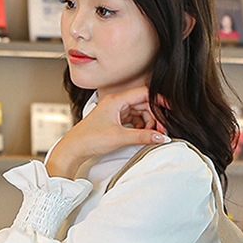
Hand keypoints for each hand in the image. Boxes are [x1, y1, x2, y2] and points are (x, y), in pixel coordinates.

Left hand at [46, 86, 168, 178]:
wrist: (74, 148)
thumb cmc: (89, 139)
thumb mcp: (119, 137)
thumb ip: (143, 136)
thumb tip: (160, 137)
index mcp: (116, 100)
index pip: (143, 93)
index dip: (158, 100)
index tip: (169, 108)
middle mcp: (116, 103)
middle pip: (143, 103)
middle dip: (154, 116)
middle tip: (161, 130)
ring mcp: (115, 111)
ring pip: (139, 112)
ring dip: (148, 122)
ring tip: (151, 134)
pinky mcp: (114, 120)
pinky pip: (133, 119)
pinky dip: (140, 126)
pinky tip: (142, 134)